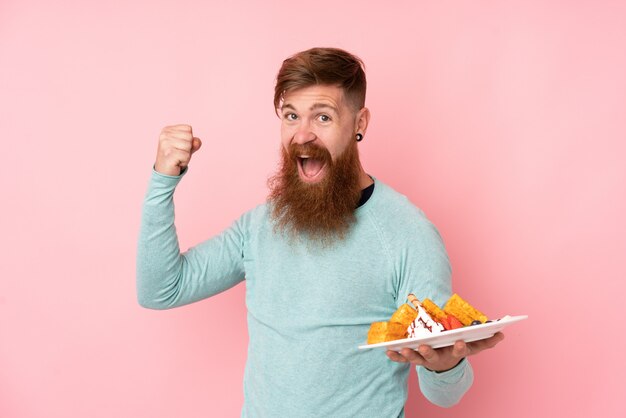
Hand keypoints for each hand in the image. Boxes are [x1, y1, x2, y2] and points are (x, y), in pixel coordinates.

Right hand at [154, 124, 201, 175]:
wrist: (164, 173)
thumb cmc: (176, 158)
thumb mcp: (186, 147)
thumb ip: (194, 142)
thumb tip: (197, 141)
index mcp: (167, 130)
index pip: (188, 129)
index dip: (188, 140)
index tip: (179, 147)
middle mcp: (164, 135)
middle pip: (189, 136)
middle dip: (188, 148)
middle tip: (178, 154)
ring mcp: (165, 144)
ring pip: (188, 145)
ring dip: (186, 155)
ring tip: (177, 158)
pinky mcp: (168, 154)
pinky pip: (186, 155)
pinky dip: (184, 161)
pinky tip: (176, 163)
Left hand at [386, 332, 504, 371]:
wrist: (445, 363)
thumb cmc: (458, 348)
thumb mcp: (473, 345)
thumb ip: (486, 340)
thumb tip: (502, 334)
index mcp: (454, 352)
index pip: (459, 351)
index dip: (459, 347)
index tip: (460, 341)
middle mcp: (440, 358)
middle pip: (433, 357)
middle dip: (428, 352)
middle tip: (424, 346)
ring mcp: (426, 360)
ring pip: (417, 358)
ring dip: (409, 354)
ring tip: (403, 347)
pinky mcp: (414, 359)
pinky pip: (403, 359)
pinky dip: (396, 356)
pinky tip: (387, 352)